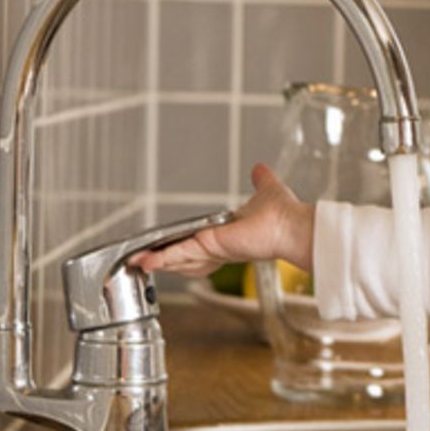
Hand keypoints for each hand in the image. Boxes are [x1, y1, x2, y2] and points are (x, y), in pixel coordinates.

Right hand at [129, 164, 315, 276]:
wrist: (292, 226)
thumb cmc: (284, 215)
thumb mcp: (266, 190)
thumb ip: (260, 180)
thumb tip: (259, 168)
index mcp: (228, 235)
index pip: (200, 244)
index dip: (182, 247)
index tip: (166, 246)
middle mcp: (219, 246)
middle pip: (185, 256)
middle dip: (163, 259)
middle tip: (142, 260)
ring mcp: (213, 249)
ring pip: (178, 258)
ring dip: (157, 260)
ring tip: (137, 262)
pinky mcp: (210, 247)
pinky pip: (180, 254)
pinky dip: (161, 258)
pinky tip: (145, 261)